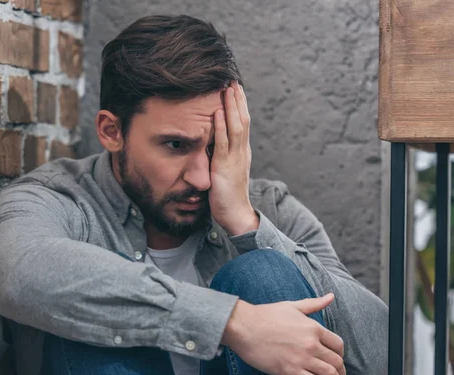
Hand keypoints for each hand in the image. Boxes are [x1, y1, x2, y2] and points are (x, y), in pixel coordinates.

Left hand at [209, 81, 258, 235]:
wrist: (236, 214)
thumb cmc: (228, 196)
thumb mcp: (225, 171)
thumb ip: (220, 156)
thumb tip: (210, 143)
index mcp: (242, 152)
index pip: (243, 123)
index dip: (239, 105)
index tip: (235, 89)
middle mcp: (242, 152)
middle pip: (242, 119)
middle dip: (237, 100)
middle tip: (233, 80)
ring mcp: (235, 158)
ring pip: (235, 127)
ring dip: (231, 106)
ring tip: (227, 88)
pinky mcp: (224, 167)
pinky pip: (223, 143)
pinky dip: (220, 126)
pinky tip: (217, 113)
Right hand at [221, 294, 345, 374]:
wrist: (245, 327)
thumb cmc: (266, 315)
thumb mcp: (293, 306)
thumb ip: (314, 304)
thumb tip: (331, 296)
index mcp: (313, 327)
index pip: (338, 344)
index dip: (341, 354)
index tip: (338, 359)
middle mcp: (312, 344)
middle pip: (336, 361)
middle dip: (341, 372)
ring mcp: (302, 358)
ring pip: (329, 374)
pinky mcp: (291, 372)